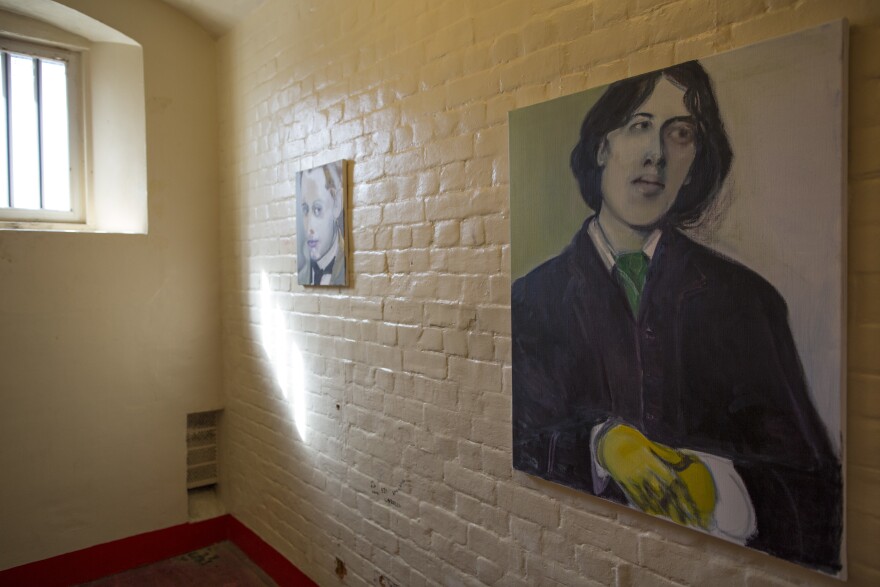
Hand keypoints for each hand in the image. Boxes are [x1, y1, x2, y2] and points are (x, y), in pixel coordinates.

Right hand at [597, 423, 715, 528]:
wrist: (612, 443)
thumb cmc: (637, 446)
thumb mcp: (652, 447)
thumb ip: (667, 456)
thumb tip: (685, 461)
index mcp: (652, 462)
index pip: (672, 481)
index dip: (684, 496)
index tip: (693, 507)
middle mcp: (643, 472)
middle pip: (663, 495)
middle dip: (677, 509)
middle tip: (689, 521)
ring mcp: (633, 480)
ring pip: (650, 500)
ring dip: (665, 512)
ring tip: (677, 521)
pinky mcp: (625, 485)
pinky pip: (637, 499)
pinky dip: (648, 508)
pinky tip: (657, 515)